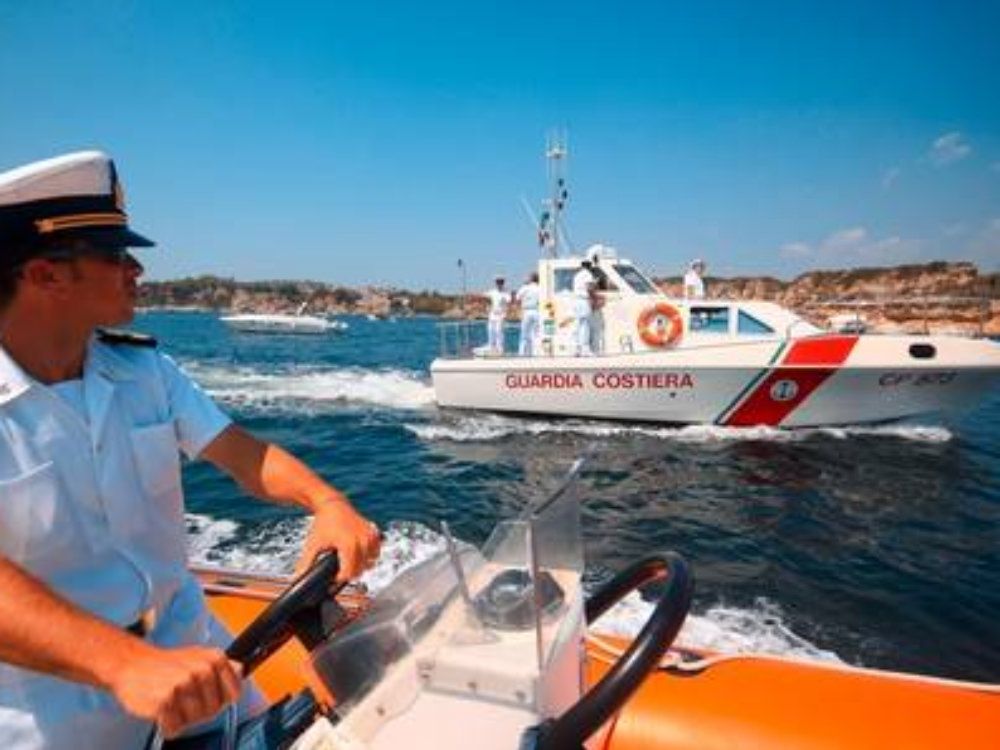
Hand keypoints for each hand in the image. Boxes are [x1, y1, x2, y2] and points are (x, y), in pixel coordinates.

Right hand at [110, 643, 241, 737]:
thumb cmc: (166, 664)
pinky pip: (175, 728)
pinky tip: (161, 709)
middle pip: (214, 710)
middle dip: (199, 710)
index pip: (234, 693)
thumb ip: (222, 666)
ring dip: (182, 718)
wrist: (131, 664)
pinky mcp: (165, 700)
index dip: (220, 699)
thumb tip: (242, 671)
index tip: (207, 694)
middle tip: (182, 697)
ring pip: (196, 720)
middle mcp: (202, 670)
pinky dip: (167, 726)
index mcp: (215, 658)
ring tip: (171, 701)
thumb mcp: (199, 657)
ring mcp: (184, 685)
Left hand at [296, 498, 380, 580]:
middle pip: (360, 570)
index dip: (339, 580)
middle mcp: (362, 541)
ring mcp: (370, 536)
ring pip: (370, 563)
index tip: (332, 580)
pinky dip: (369, 555)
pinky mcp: (375, 533)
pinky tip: (359, 552)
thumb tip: (297, 578)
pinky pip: (376, 552)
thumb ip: (305, 563)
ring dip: (361, 566)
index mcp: (348, 545)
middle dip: (349, 574)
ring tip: (348, 561)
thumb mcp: (312, 544)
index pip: (349, 573)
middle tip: (338, 570)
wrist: (332, 504)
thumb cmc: (322, 524)